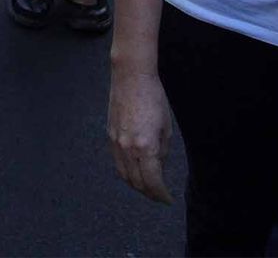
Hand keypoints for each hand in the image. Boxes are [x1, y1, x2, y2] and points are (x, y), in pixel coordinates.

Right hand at [107, 68, 174, 203]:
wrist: (130, 78)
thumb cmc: (153, 98)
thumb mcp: (166, 127)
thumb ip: (162, 151)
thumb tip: (158, 165)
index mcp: (145, 147)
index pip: (153, 181)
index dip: (161, 195)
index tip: (168, 199)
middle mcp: (128, 148)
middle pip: (137, 182)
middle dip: (149, 193)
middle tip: (159, 196)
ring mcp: (116, 142)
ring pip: (124, 175)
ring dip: (136, 185)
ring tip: (147, 188)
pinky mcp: (110, 136)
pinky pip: (117, 162)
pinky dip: (126, 172)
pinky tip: (134, 172)